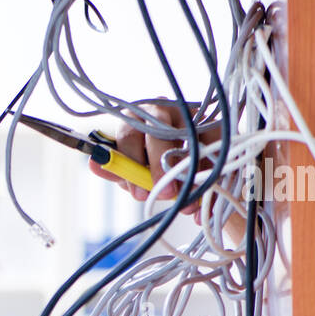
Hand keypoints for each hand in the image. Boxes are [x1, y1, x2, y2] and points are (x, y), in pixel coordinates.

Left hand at [87, 102, 216, 224]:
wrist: (179, 153)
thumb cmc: (147, 157)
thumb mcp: (131, 165)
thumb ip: (117, 168)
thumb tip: (95, 164)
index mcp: (135, 117)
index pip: (129, 134)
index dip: (133, 164)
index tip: (138, 194)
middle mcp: (163, 109)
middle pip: (162, 133)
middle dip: (163, 167)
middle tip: (168, 195)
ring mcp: (190, 115)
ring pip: (193, 142)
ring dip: (195, 177)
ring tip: (190, 206)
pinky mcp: (216, 125)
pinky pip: (218, 149)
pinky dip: (217, 177)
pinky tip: (209, 201)